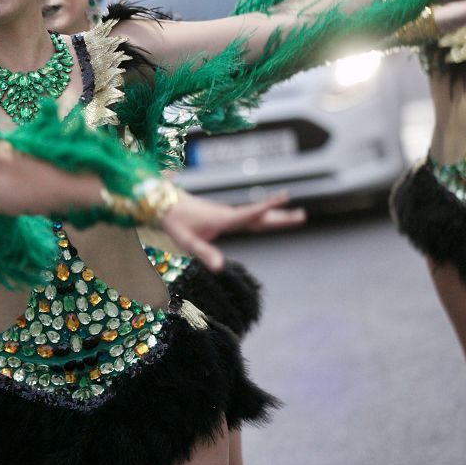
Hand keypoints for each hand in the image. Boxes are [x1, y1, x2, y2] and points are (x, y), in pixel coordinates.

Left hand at [161, 190, 304, 269]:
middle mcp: (229, 214)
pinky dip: (263, 216)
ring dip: (275, 215)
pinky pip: (249, 216)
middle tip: (302, 216)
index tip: (286, 196)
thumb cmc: (175, 222)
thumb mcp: (187, 241)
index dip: (268, 206)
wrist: (163, 203)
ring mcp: (227, 214)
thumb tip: (220, 268)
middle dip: (280, 216)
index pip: (251, 213)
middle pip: (259, 215)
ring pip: (256, 215)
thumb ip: (204, 254)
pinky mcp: (223, 216)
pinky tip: (269, 219)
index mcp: (224, 219)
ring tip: (295, 216)